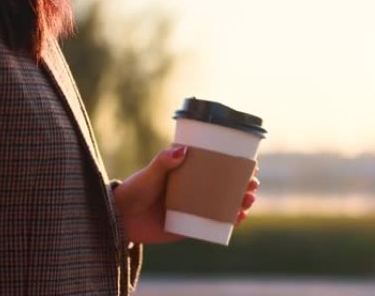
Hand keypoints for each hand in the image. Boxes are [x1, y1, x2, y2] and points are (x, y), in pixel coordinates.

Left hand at [113, 145, 259, 243]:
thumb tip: (183, 149)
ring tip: (248, 200)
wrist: (121, 220)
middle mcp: (194, 188)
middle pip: (226, 184)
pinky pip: (215, 224)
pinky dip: (229, 221)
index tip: (251, 163)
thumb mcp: (150, 174)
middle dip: (244, 184)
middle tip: (252, 184)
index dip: (236, 163)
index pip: (216, 164)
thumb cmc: (134, 191)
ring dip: (241, 201)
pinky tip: (239, 219)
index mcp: (187, 171)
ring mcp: (194, 207)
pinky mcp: (192, 226)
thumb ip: (163, 162)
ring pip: (225, 203)